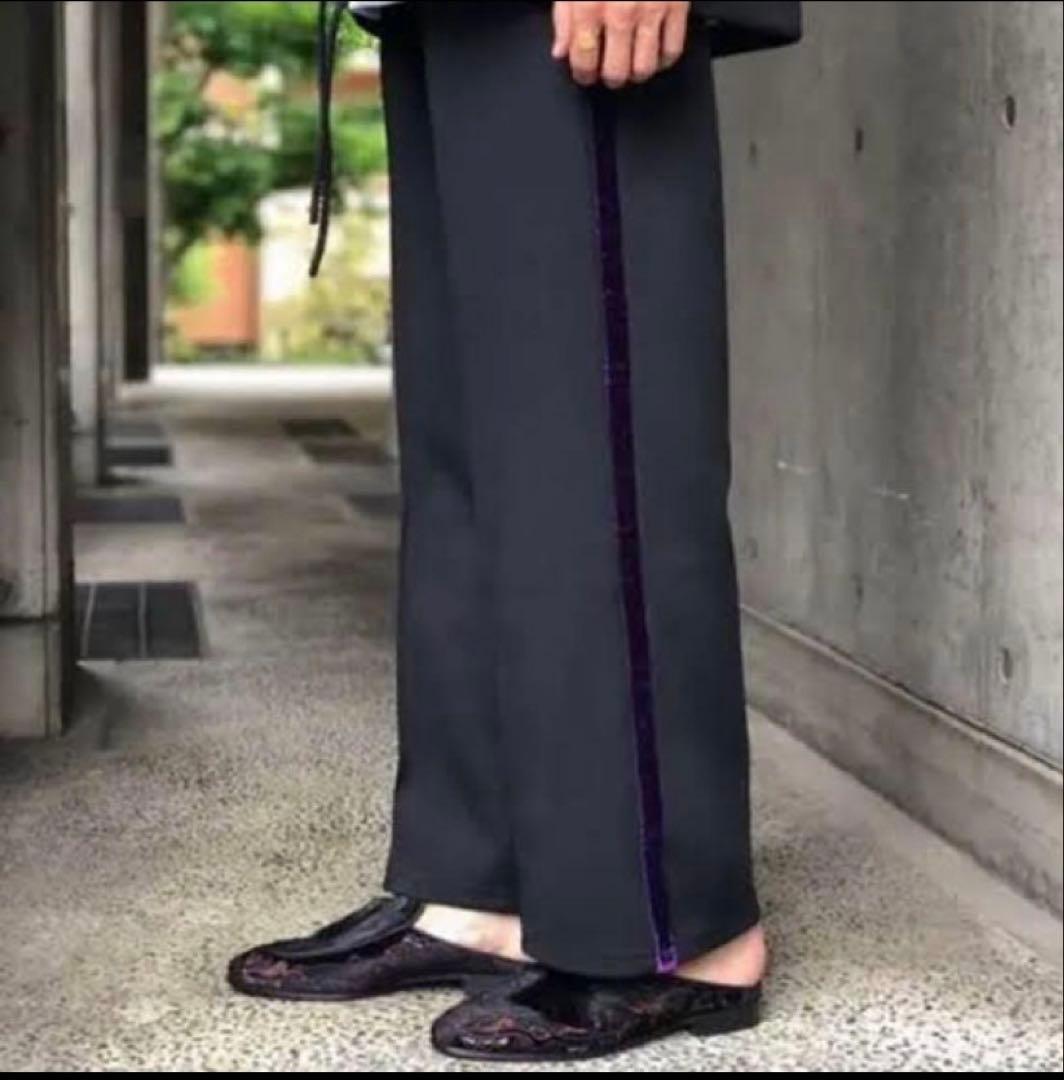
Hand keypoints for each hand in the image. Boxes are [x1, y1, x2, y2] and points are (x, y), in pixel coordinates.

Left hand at [552, 2, 690, 88]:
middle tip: (610, 71)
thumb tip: (561, 50)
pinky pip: (672, 49)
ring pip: (644, 68)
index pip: (583, 60)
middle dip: (610, 77)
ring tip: (632, 65)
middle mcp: (619, 12)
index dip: (583, 74)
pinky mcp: (675, 5)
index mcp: (589, 5)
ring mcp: (650, 10)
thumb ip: (563, 15)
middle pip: (615, 71)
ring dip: (636, 72)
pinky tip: (656, 53)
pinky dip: (664, 58)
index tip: (585, 74)